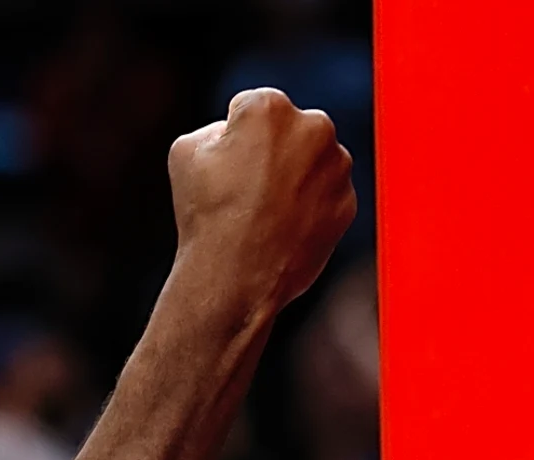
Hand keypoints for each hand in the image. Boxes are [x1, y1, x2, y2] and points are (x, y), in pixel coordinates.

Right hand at [168, 88, 357, 318]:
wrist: (234, 278)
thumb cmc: (206, 215)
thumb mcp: (185, 152)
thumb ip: (215, 129)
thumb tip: (235, 135)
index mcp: (270, 107)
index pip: (251, 107)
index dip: (233, 136)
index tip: (225, 163)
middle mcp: (314, 127)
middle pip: (290, 129)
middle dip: (272, 149)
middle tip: (246, 187)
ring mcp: (337, 167)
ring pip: (312, 160)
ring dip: (294, 176)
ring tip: (263, 212)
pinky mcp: (348, 202)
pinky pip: (326, 194)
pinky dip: (309, 206)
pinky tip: (282, 227)